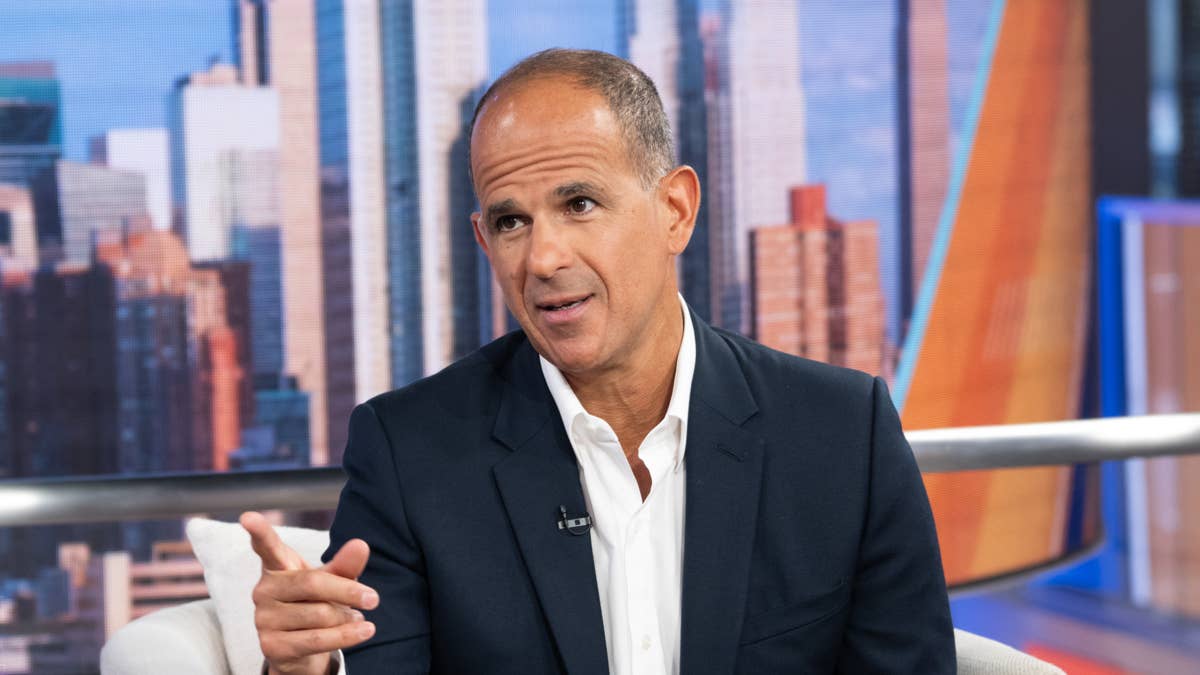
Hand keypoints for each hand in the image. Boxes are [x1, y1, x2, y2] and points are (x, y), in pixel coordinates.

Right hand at [241, 511, 377, 674]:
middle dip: (348, 591)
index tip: (248, 517)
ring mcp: (264, 619)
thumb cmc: (316, 604)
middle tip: (374, 598)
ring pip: (320, 614)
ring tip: (356, 617)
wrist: (303, 649)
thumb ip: (345, 564)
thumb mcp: (332, 580)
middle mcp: (264, 590)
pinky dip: (346, 636)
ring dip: (347, 617)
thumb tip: (361, 545)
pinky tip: (363, 631)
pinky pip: (317, 639)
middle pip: (313, 583)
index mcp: (278, 566)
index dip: (259, 532)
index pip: (268, 547)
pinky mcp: (271, 646)